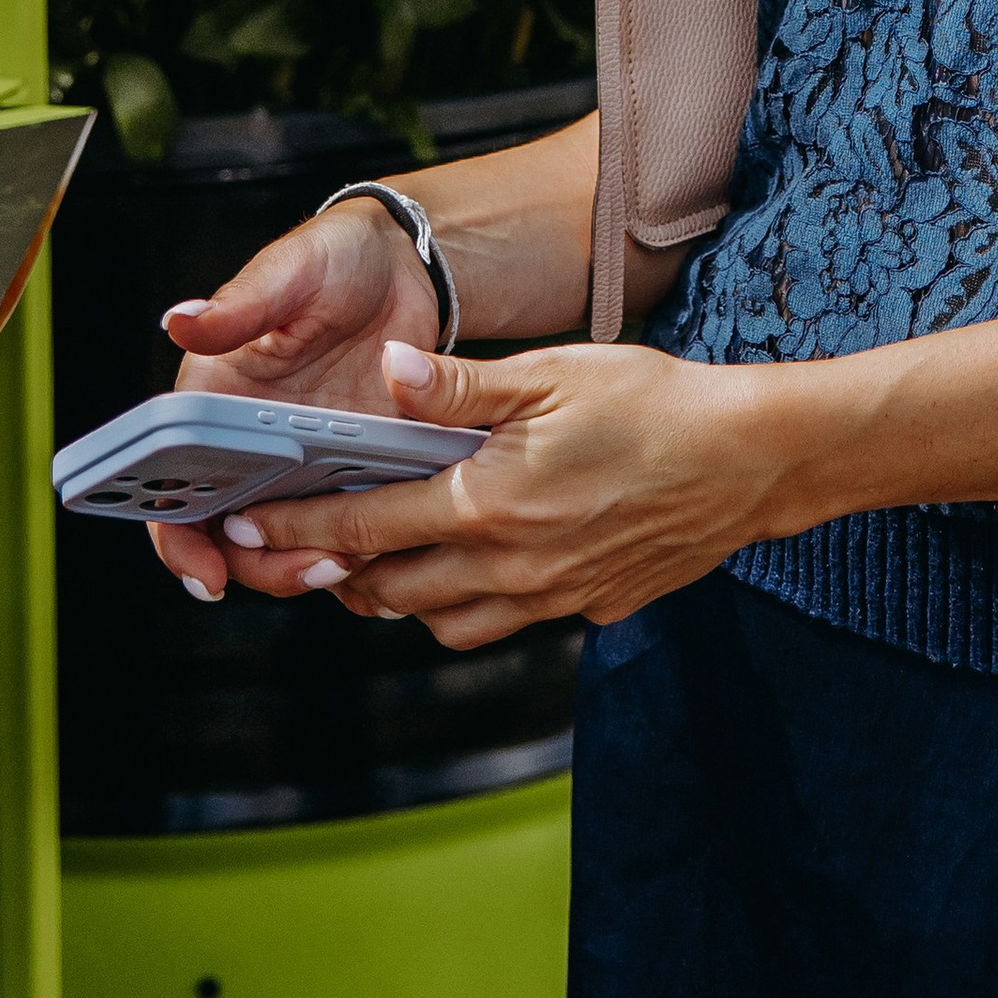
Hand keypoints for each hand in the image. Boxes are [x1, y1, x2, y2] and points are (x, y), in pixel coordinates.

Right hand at [146, 205, 440, 601]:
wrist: (404, 266)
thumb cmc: (335, 258)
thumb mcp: (292, 271)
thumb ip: (242, 304)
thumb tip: (181, 320)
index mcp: (213, 401)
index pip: (171, 489)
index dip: (179, 542)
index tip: (208, 574)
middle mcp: (247, 443)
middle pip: (229, 536)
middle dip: (261, 567)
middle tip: (314, 564)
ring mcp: (299, 463)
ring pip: (284, 542)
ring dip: (308, 564)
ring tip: (352, 558)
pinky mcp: (349, 468)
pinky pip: (340, 528)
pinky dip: (353, 548)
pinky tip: (384, 546)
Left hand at [209, 337, 795, 645]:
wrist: (751, 461)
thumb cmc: (655, 402)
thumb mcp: (553, 373)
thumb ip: (459, 385)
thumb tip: (383, 373)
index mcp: (488, 504)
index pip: (365, 529)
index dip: (297, 528)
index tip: (246, 525)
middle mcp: (509, 568)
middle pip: (391, 592)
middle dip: (340, 573)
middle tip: (308, 544)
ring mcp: (550, 598)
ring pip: (444, 623)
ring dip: (402, 598)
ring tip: (385, 559)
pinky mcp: (589, 609)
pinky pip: (505, 624)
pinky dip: (472, 605)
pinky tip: (482, 564)